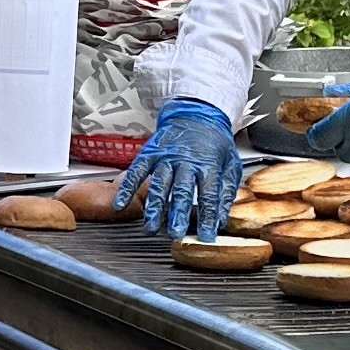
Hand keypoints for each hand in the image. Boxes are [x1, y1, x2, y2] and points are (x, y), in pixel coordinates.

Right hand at [124, 99, 247, 239]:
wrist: (196, 113)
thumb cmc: (214, 142)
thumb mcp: (230, 163)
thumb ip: (226, 190)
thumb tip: (222, 218)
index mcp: (208, 164)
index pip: (209, 194)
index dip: (207, 216)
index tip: (206, 235)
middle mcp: (186, 161)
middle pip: (182, 190)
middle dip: (178, 214)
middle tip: (175, 233)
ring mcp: (166, 157)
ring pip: (159, 184)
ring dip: (154, 207)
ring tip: (151, 228)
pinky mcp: (150, 153)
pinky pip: (137, 171)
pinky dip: (127, 188)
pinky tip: (120, 204)